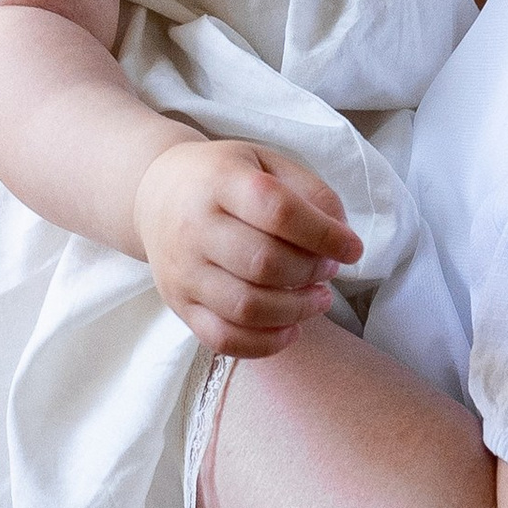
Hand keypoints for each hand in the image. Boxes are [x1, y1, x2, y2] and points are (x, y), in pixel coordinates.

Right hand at [132, 138, 359, 361]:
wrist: (155, 195)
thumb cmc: (223, 179)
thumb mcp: (266, 164)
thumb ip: (310, 192)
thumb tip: (341, 235)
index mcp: (220, 182)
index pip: (278, 211)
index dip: (324, 234)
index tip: (352, 248)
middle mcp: (194, 228)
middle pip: (263, 263)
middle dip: (311, 272)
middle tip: (329, 270)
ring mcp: (183, 272)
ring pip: (246, 307)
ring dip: (296, 311)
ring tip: (319, 299)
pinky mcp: (178, 305)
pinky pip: (223, 339)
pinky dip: (265, 344)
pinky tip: (291, 329)